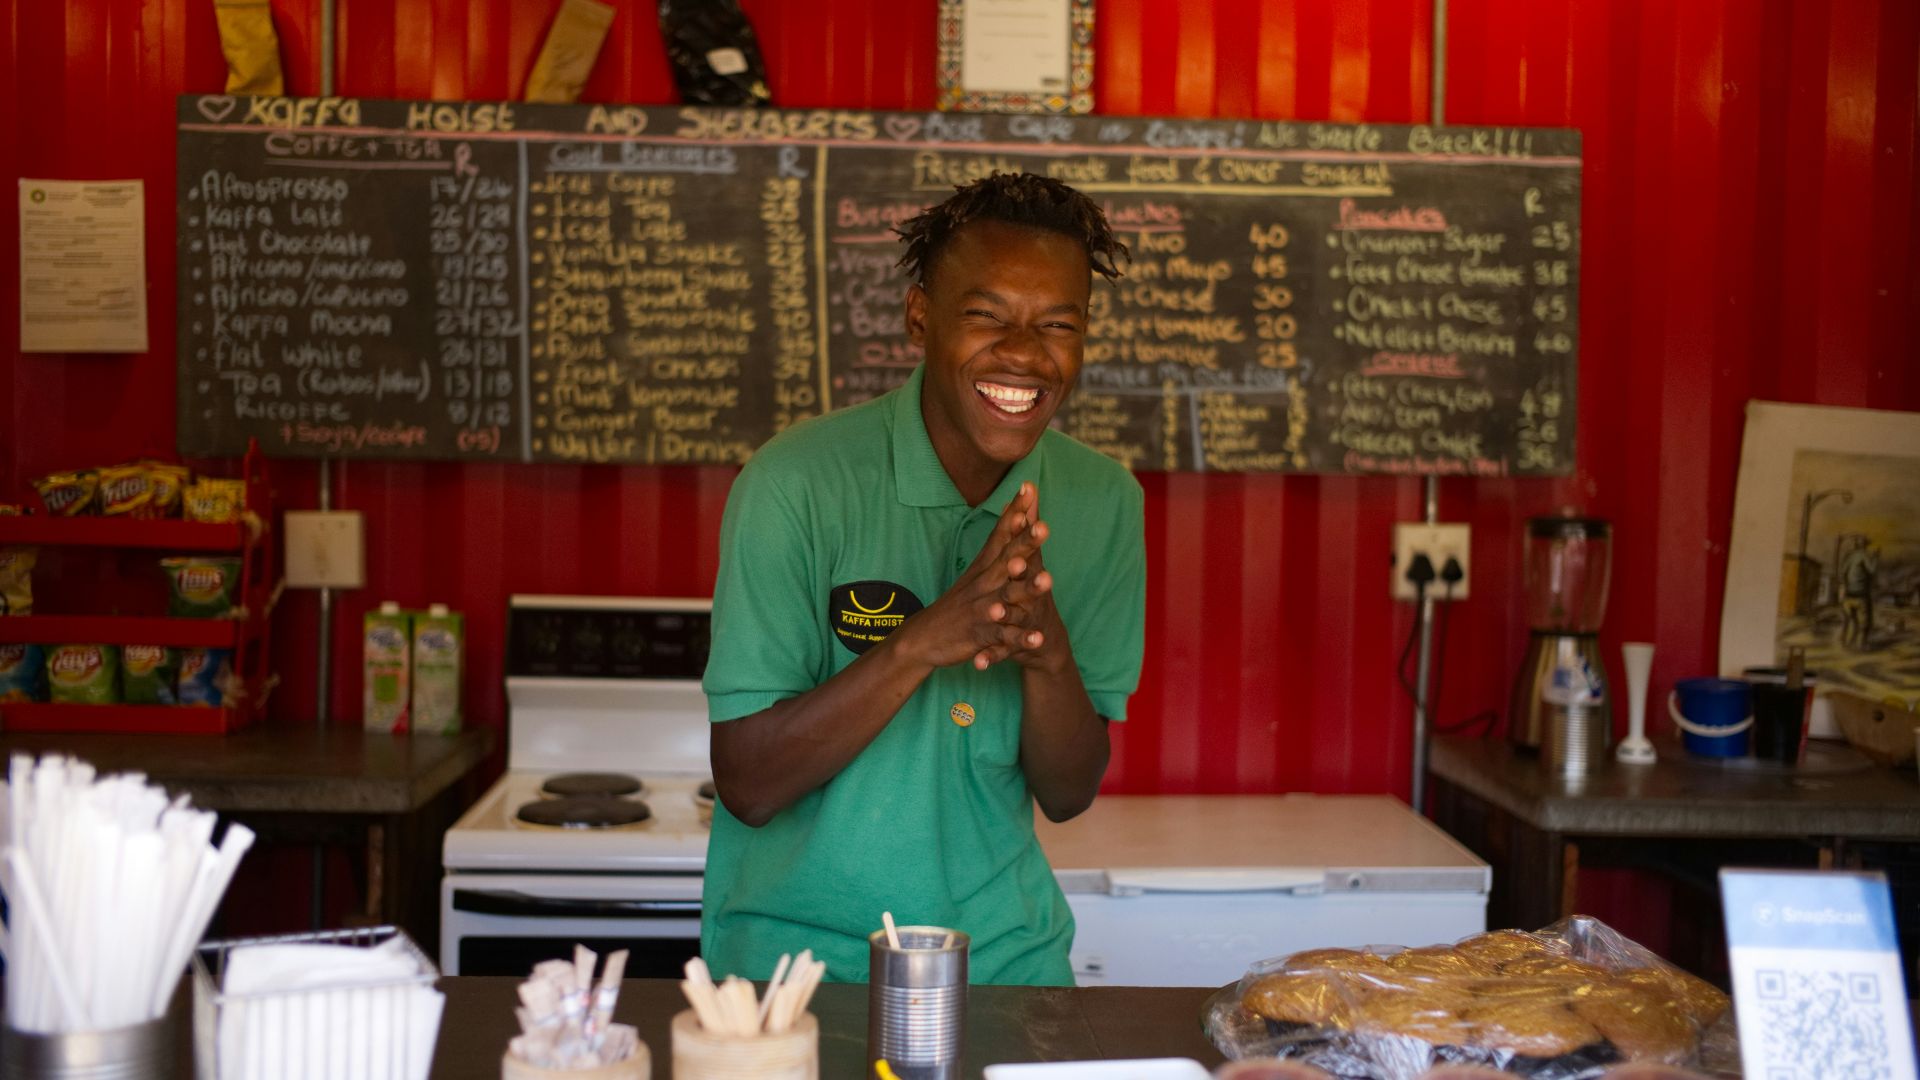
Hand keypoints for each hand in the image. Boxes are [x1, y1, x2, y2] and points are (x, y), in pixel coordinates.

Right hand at [894, 483, 1057, 670]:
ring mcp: (981, 609)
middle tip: (1043, 526)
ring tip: (1047, 580)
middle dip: (1025, 543)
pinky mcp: (980, 635)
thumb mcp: (976, 571)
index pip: (1000, 534)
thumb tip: (1011, 512)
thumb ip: (997, 543)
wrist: (923, 637)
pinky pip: (1003, 637)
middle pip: (1006, 559)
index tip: (1027, 488)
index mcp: (983, 567)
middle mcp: (982, 583)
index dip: (1014, 512)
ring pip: (1007, 597)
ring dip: (1027, 589)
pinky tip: (1038, 637)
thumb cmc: (957, 602)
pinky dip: (1020, 638)